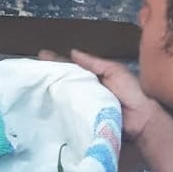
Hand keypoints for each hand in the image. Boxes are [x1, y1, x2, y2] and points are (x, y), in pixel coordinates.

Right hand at [40, 49, 157, 144]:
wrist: (141, 119)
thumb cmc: (130, 91)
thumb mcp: (114, 70)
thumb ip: (93, 62)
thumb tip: (72, 52)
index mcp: (93, 77)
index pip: (72, 67)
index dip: (57, 61)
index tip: (41, 55)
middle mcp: (85, 90)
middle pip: (64, 81)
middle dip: (49, 76)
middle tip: (31, 71)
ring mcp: (83, 105)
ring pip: (63, 96)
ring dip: (50, 91)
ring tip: (33, 85)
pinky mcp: (82, 119)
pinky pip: (68, 112)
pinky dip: (57, 108)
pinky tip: (43, 105)